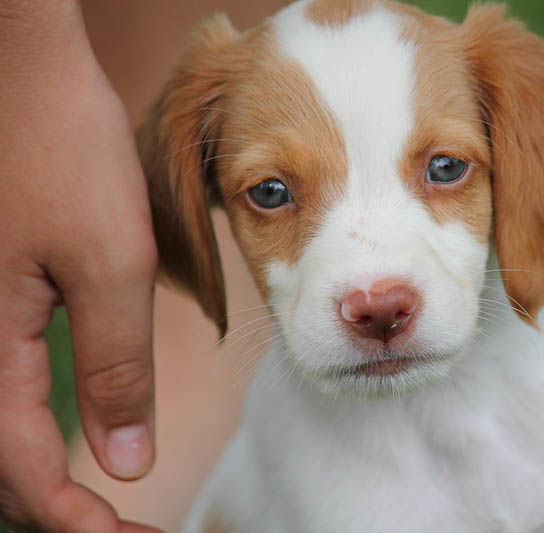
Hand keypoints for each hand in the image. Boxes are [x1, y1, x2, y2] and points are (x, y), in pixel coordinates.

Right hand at [1, 2, 158, 530]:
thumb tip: (126, 463)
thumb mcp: (109, 264)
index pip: (24, 473)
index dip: (77, 521)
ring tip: (105, 504)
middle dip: (62, 510)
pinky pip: (2, 388)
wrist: (22, 73)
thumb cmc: (62, 151)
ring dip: (47, 479)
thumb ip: (116, 367)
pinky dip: (39, 429)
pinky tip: (78, 433)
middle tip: (126, 527)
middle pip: (2, 466)